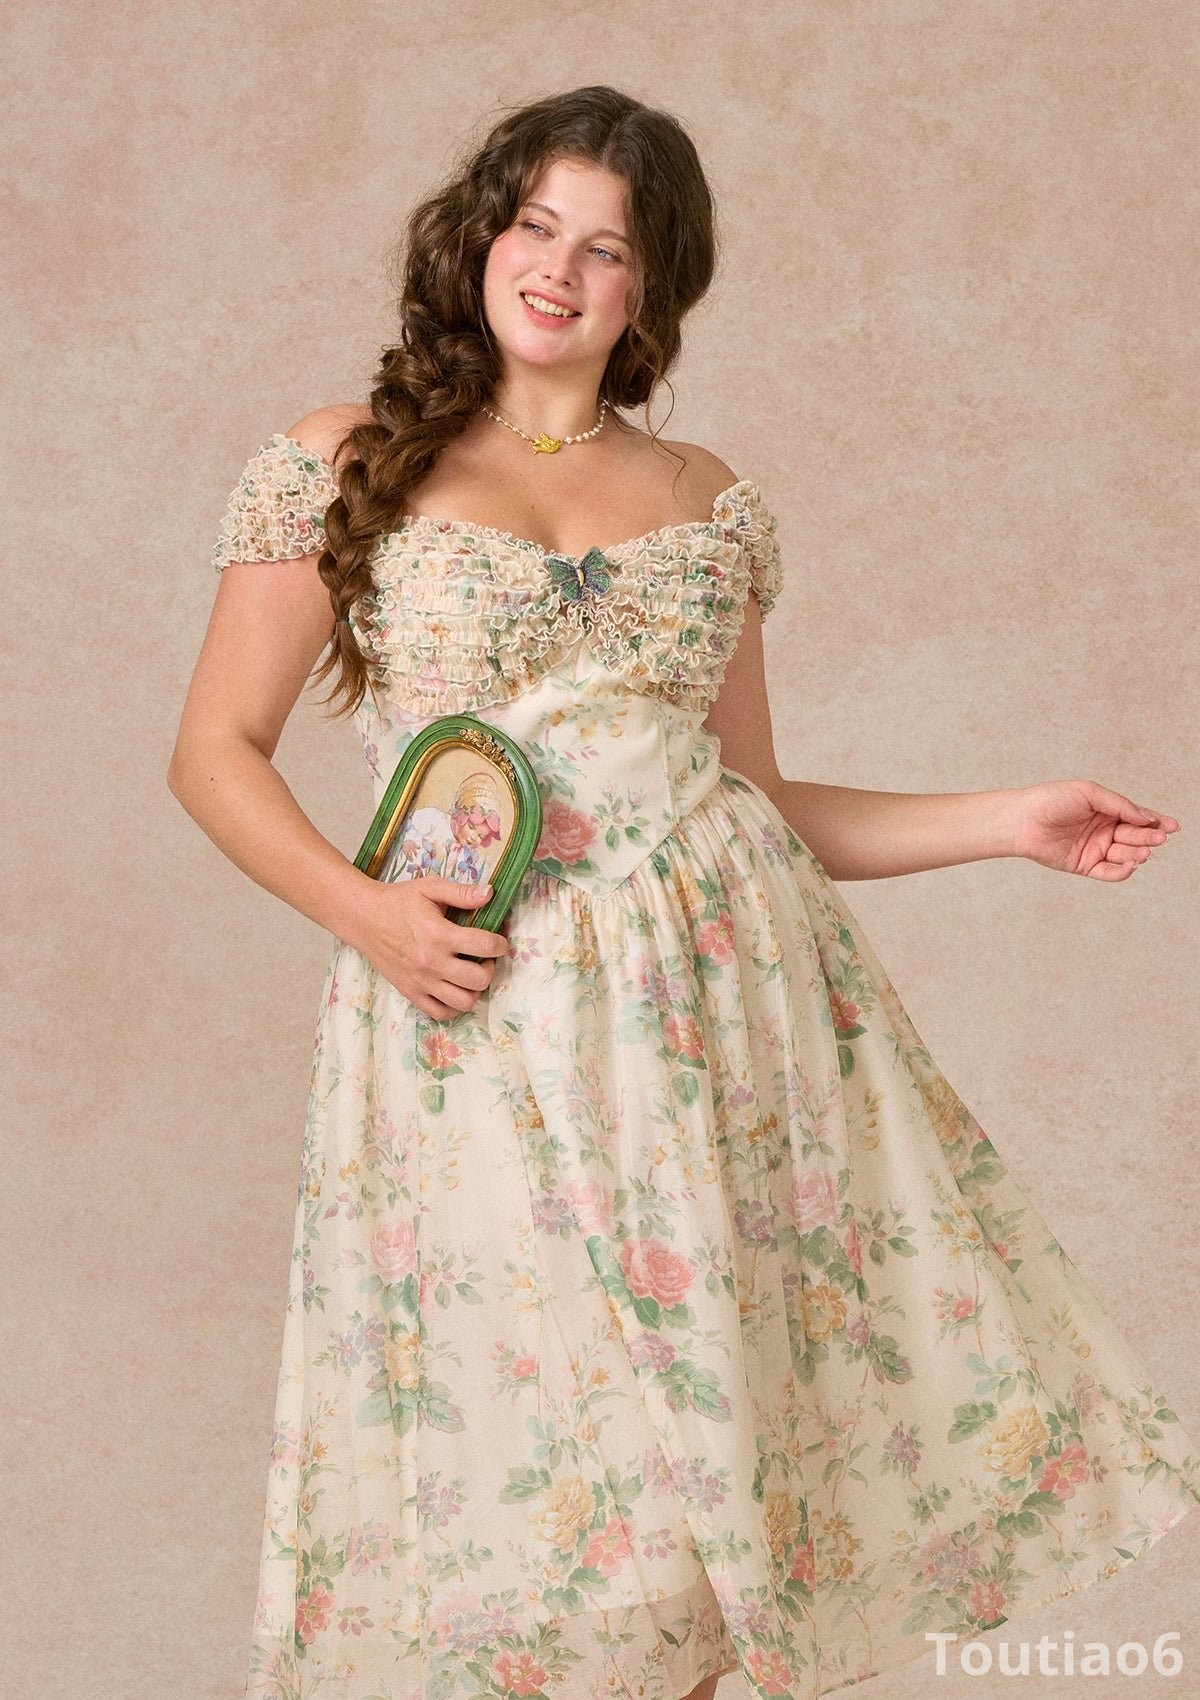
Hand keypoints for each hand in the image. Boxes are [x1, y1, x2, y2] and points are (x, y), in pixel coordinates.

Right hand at [348, 874, 509, 1018]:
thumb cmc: (397, 901)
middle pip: (479, 979)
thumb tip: (490, 893)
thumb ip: (461, 892)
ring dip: (475, 989)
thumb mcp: (429, 888)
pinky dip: (453, 1006)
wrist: (362, 918)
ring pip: (463, 1002)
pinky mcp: (410, 992)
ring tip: (470, 974)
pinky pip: (439, 1013)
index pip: (484, 946)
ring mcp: (421, 982)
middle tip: (485, 957)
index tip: (499, 941)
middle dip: (490, 968)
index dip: (500, 944)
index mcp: (439, 935)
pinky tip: (454, 989)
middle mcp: (432, 963)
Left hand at [1011, 779, 1179, 879]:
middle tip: (1158, 838)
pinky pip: (1110, 873)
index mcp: (1107, 810)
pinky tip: (1131, 865)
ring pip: (1125, 855)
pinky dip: (1123, 871)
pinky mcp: (1085, 866)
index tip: (1174, 826)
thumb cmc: (1051, 799)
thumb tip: (1145, 817)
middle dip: (1148, 838)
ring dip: (1137, 854)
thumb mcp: (1089, 793)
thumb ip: (1119, 804)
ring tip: (1142, 852)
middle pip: (1135, 836)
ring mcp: (1095, 849)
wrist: (1022, 820)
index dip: (1157, 822)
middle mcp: (1104, 830)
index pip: (1138, 817)